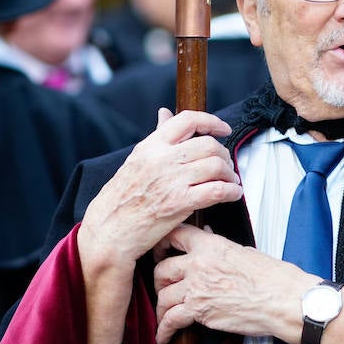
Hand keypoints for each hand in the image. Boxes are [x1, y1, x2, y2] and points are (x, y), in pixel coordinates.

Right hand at [78, 109, 242, 278]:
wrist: (109, 230)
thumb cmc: (122, 197)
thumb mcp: (137, 159)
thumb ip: (157, 136)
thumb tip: (165, 113)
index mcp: (152, 145)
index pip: (187, 119)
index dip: (211, 121)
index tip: (223, 129)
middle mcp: (162, 159)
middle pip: (208, 144)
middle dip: (224, 154)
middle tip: (226, 164)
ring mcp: (171, 180)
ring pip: (216, 166)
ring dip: (229, 174)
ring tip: (230, 180)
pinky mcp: (180, 203)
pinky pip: (217, 191)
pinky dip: (231, 191)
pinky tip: (233, 193)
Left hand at [153, 224, 318, 343]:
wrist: (284, 300)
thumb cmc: (273, 277)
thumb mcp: (244, 251)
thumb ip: (220, 248)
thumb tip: (210, 241)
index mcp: (211, 245)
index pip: (176, 235)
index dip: (163, 243)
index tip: (160, 250)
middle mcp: (199, 264)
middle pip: (162, 268)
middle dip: (159, 280)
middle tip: (162, 286)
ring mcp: (197, 288)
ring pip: (163, 295)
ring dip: (161, 307)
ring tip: (164, 314)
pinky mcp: (200, 311)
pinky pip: (171, 320)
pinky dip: (164, 330)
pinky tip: (164, 335)